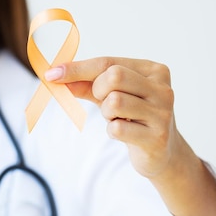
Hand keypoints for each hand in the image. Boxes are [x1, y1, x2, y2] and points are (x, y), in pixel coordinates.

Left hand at [45, 57, 182, 178]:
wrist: (162, 152)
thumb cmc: (133, 117)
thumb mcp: (111, 95)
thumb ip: (86, 84)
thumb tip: (56, 76)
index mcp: (153, 71)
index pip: (108, 63)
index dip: (77, 68)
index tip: (52, 74)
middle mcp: (162, 89)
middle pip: (113, 77)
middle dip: (97, 90)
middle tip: (104, 101)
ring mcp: (162, 113)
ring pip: (114, 102)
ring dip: (106, 113)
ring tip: (118, 118)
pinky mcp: (156, 137)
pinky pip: (117, 129)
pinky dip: (112, 130)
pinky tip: (125, 132)